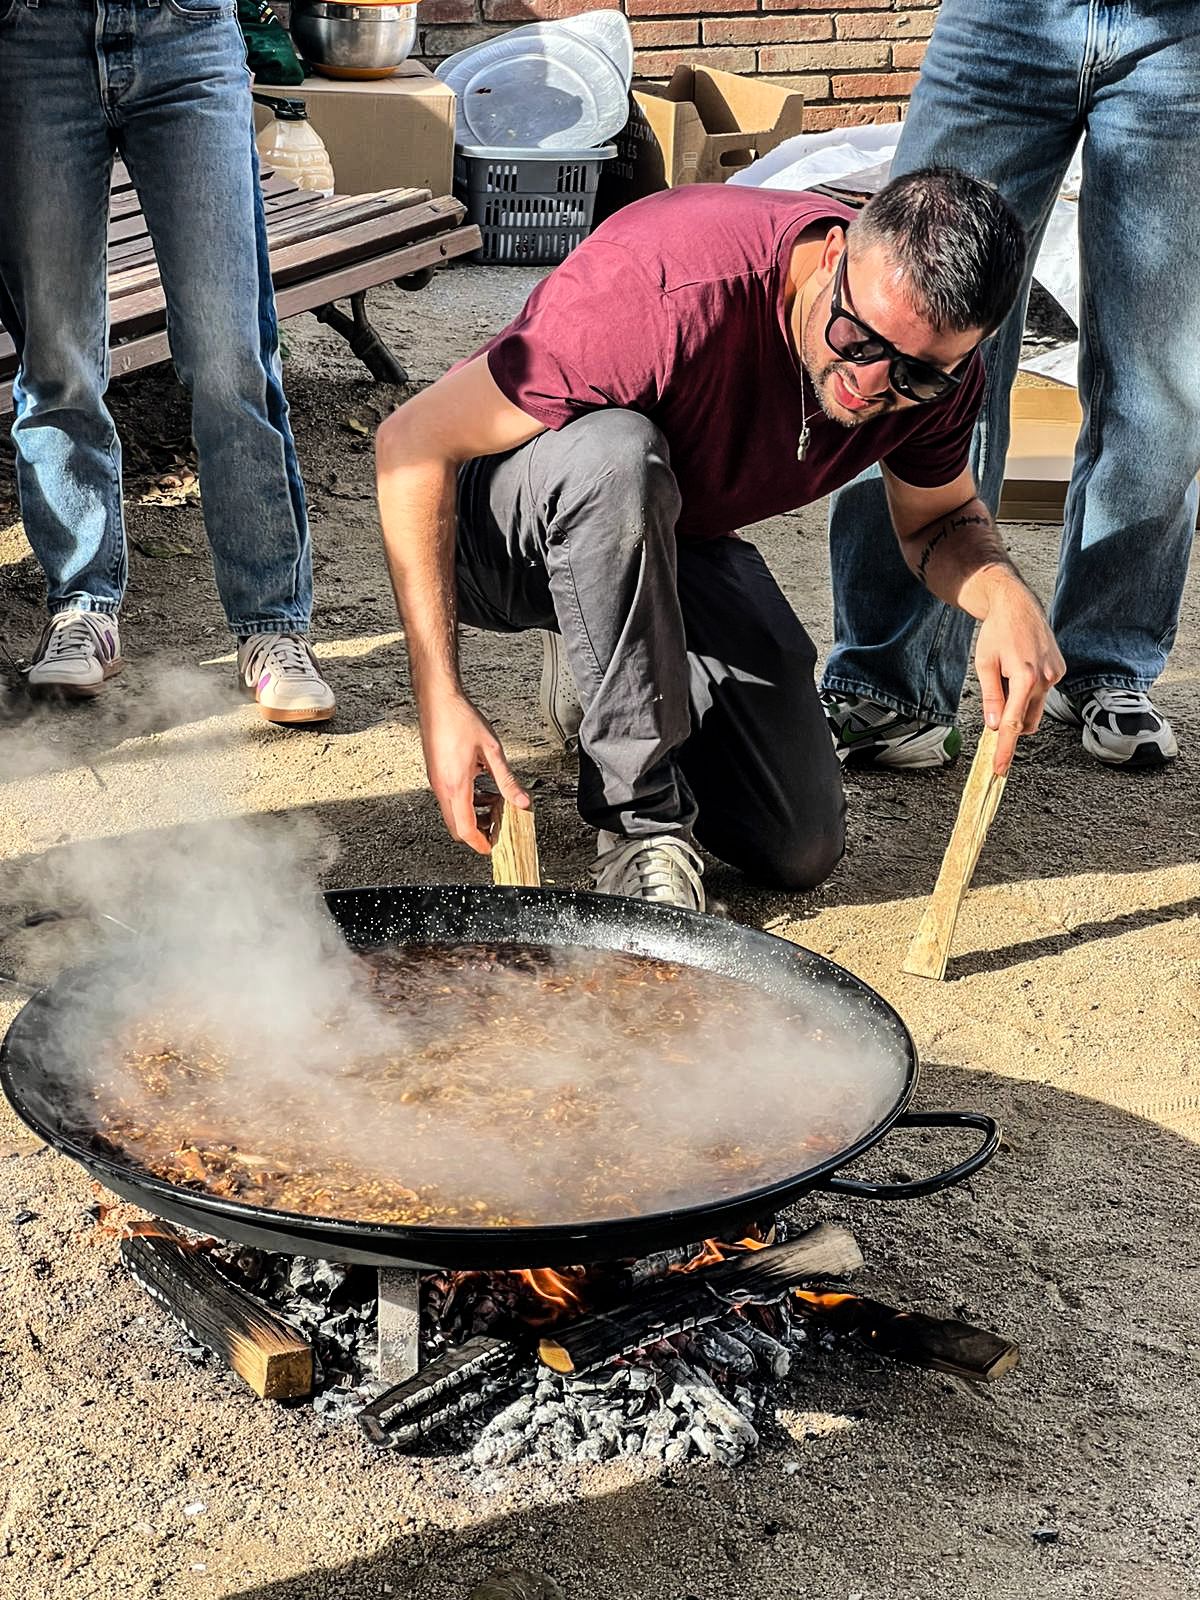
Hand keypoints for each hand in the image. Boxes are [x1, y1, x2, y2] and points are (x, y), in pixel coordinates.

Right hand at [420, 690, 528, 852]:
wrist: (437, 700)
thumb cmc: (459, 720)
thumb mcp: (492, 751)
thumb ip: (507, 780)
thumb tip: (522, 800)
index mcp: (455, 786)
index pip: (465, 829)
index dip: (480, 843)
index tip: (493, 847)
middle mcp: (442, 787)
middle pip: (457, 825)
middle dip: (479, 831)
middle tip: (499, 826)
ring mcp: (436, 781)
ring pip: (453, 812)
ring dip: (474, 814)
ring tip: (496, 804)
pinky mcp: (436, 773)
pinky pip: (450, 797)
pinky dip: (467, 800)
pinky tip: (483, 786)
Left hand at [973, 575, 1064, 774]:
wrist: (1018, 605)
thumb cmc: (997, 633)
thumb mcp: (985, 665)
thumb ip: (991, 698)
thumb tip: (995, 726)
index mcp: (1025, 678)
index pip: (1015, 724)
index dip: (1006, 749)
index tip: (1000, 768)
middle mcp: (1046, 678)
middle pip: (1027, 721)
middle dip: (1012, 721)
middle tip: (995, 700)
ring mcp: (1056, 675)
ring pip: (1035, 707)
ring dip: (1020, 702)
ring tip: (1008, 674)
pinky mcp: (1060, 671)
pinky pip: (1042, 692)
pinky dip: (1029, 690)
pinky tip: (1020, 667)